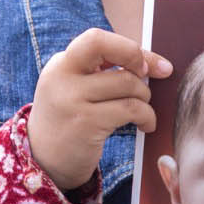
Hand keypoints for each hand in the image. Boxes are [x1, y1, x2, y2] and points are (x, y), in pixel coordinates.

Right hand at [29, 28, 172, 190]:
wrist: (45, 164)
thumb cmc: (73, 121)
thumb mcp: (79, 90)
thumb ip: (108, 71)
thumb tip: (158, 65)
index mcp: (61, 64)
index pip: (96, 39)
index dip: (126, 47)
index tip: (143, 65)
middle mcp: (61, 76)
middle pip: (104, 45)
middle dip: (135, 55)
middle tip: (147, 76)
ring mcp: (70, 99)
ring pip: (126, 82)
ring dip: (145, 96)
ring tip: (142, 110)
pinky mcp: (85, 123)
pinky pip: (131, 108)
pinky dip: (147, 115)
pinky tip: (146, 125)